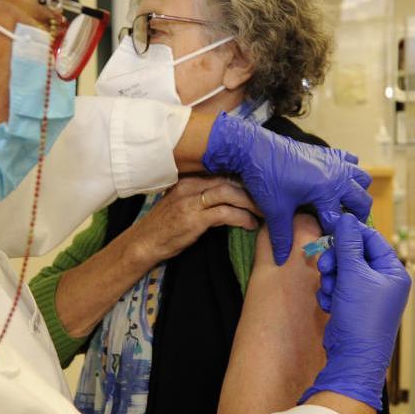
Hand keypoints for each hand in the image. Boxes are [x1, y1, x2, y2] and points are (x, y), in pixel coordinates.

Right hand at [123, 176, 258, 264]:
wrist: (144, 243)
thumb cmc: (165, 226)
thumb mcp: (183, 204)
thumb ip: (204, 196)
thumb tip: (232, 197)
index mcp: (189, 179)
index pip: (222, 170)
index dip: (245, 176)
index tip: (262, 184)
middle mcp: (190, 185)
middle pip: (229, 179)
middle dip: (253, 188)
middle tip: (271, 198)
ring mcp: (191, 201)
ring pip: (229, 193)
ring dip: (251, 202)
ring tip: (265, 211)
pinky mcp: (194, 218)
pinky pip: (225, 213)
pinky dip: (241, 217)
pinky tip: (250, 224)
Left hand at [201, 112, 371, 264]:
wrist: (255, 147)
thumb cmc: (266, 178)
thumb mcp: (275, 210)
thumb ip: (282, 236)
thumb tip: (282, 259)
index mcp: (326, 191)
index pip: (340, 221)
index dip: (335, 236)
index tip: (330, 245)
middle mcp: (337, 175)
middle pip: (362, 200)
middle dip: (355, 216)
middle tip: (342, 227)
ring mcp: (335, 162)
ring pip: (362, 179)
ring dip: (357, 193)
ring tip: (342, 205)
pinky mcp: (327, 153)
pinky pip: (350, 162)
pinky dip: (350, 173)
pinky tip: (335, 183)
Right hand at [302, 213, 410, 410]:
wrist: (353, 357)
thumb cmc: (360, 316)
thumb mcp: (353, 275)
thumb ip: (348, 244)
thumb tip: (346, 219)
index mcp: (393, 271)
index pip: (372, 239)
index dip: (350, 234)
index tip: (331, 230)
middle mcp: (384, 282)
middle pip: (355, 254)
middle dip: (337, 260)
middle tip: (324, 266)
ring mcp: (369, 295)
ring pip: (343, 270)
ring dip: (331, 278)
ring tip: (329, 291)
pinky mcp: (354, 306)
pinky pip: (339, 287)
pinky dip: (331, 293)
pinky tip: (329, 304)